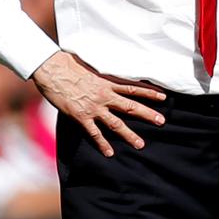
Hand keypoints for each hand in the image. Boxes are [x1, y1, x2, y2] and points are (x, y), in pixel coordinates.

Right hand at [31, 51, 166, 156]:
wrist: (53, 70)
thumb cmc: (69, 66)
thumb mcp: (91, 68)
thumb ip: (102, 76)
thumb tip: (108, 76)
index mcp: (108, 83)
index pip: (134, 88)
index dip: (150, 93)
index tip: (164, 97)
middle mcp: (105, 96)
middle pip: (131, 107)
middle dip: (148, 115)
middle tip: (162, 122)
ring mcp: (94, 107)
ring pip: (116, 123)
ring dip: (129, 135)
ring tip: (141, 144)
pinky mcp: (81, 116)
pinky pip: (94, 133)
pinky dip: (102, 143)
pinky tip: (110, 153)